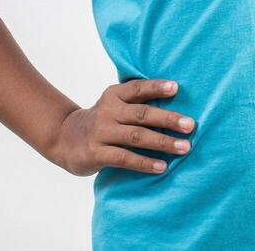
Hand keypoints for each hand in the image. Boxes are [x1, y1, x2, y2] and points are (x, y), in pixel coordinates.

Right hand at [50, 78, 195, 176]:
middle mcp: (107, 111)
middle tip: (191, 125)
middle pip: (142, 114)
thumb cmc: (101, 121)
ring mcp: (101, 133)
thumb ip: (136, 102)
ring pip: (136, 136)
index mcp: (114, 95)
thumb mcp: (113, 105)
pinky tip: (162, 166)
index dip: (156, 87)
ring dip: (163, 142)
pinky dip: (145, 163)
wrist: (63, 138)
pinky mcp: (96, 153)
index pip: (137, 89)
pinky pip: (125, 158)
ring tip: (184, 147)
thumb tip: (176, 98)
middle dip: (168, 119)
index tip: (176, 87)